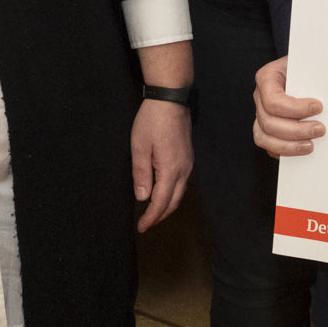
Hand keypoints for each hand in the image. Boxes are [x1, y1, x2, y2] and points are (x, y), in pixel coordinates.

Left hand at [131, 99, 191, 230]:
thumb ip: (141, 174)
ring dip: (167, 206)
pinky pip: (182, 183)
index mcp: (170, 170)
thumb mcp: (139, 147)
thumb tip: (143, 198)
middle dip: (160, 216)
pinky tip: (163, 193)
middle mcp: (183, 170)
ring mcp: (188, 164)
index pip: (161, 202)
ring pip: (180, 194)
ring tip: (153, 212)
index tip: (141, 227)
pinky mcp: (188, 157)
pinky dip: (172, 194)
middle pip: (173, 202)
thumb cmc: (152, 121)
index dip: (151, 217)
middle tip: (145, 223)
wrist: (170, 99)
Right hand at [252, 56, 323, 157]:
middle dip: (297, 130)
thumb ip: (314, 74)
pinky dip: (284, 151)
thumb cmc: (307, 66)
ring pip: (264, 138)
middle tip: (321, 129)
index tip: (319, 107)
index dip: (295, 109)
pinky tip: (301, 149)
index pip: (274, 101)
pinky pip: (269, 146)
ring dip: (289, 146)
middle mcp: (260, 97)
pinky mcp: (266, 129)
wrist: (304, 69)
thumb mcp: (309, 62)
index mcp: (267, 78)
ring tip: (311, 145)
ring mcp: (260, 114)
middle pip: (269, 122)